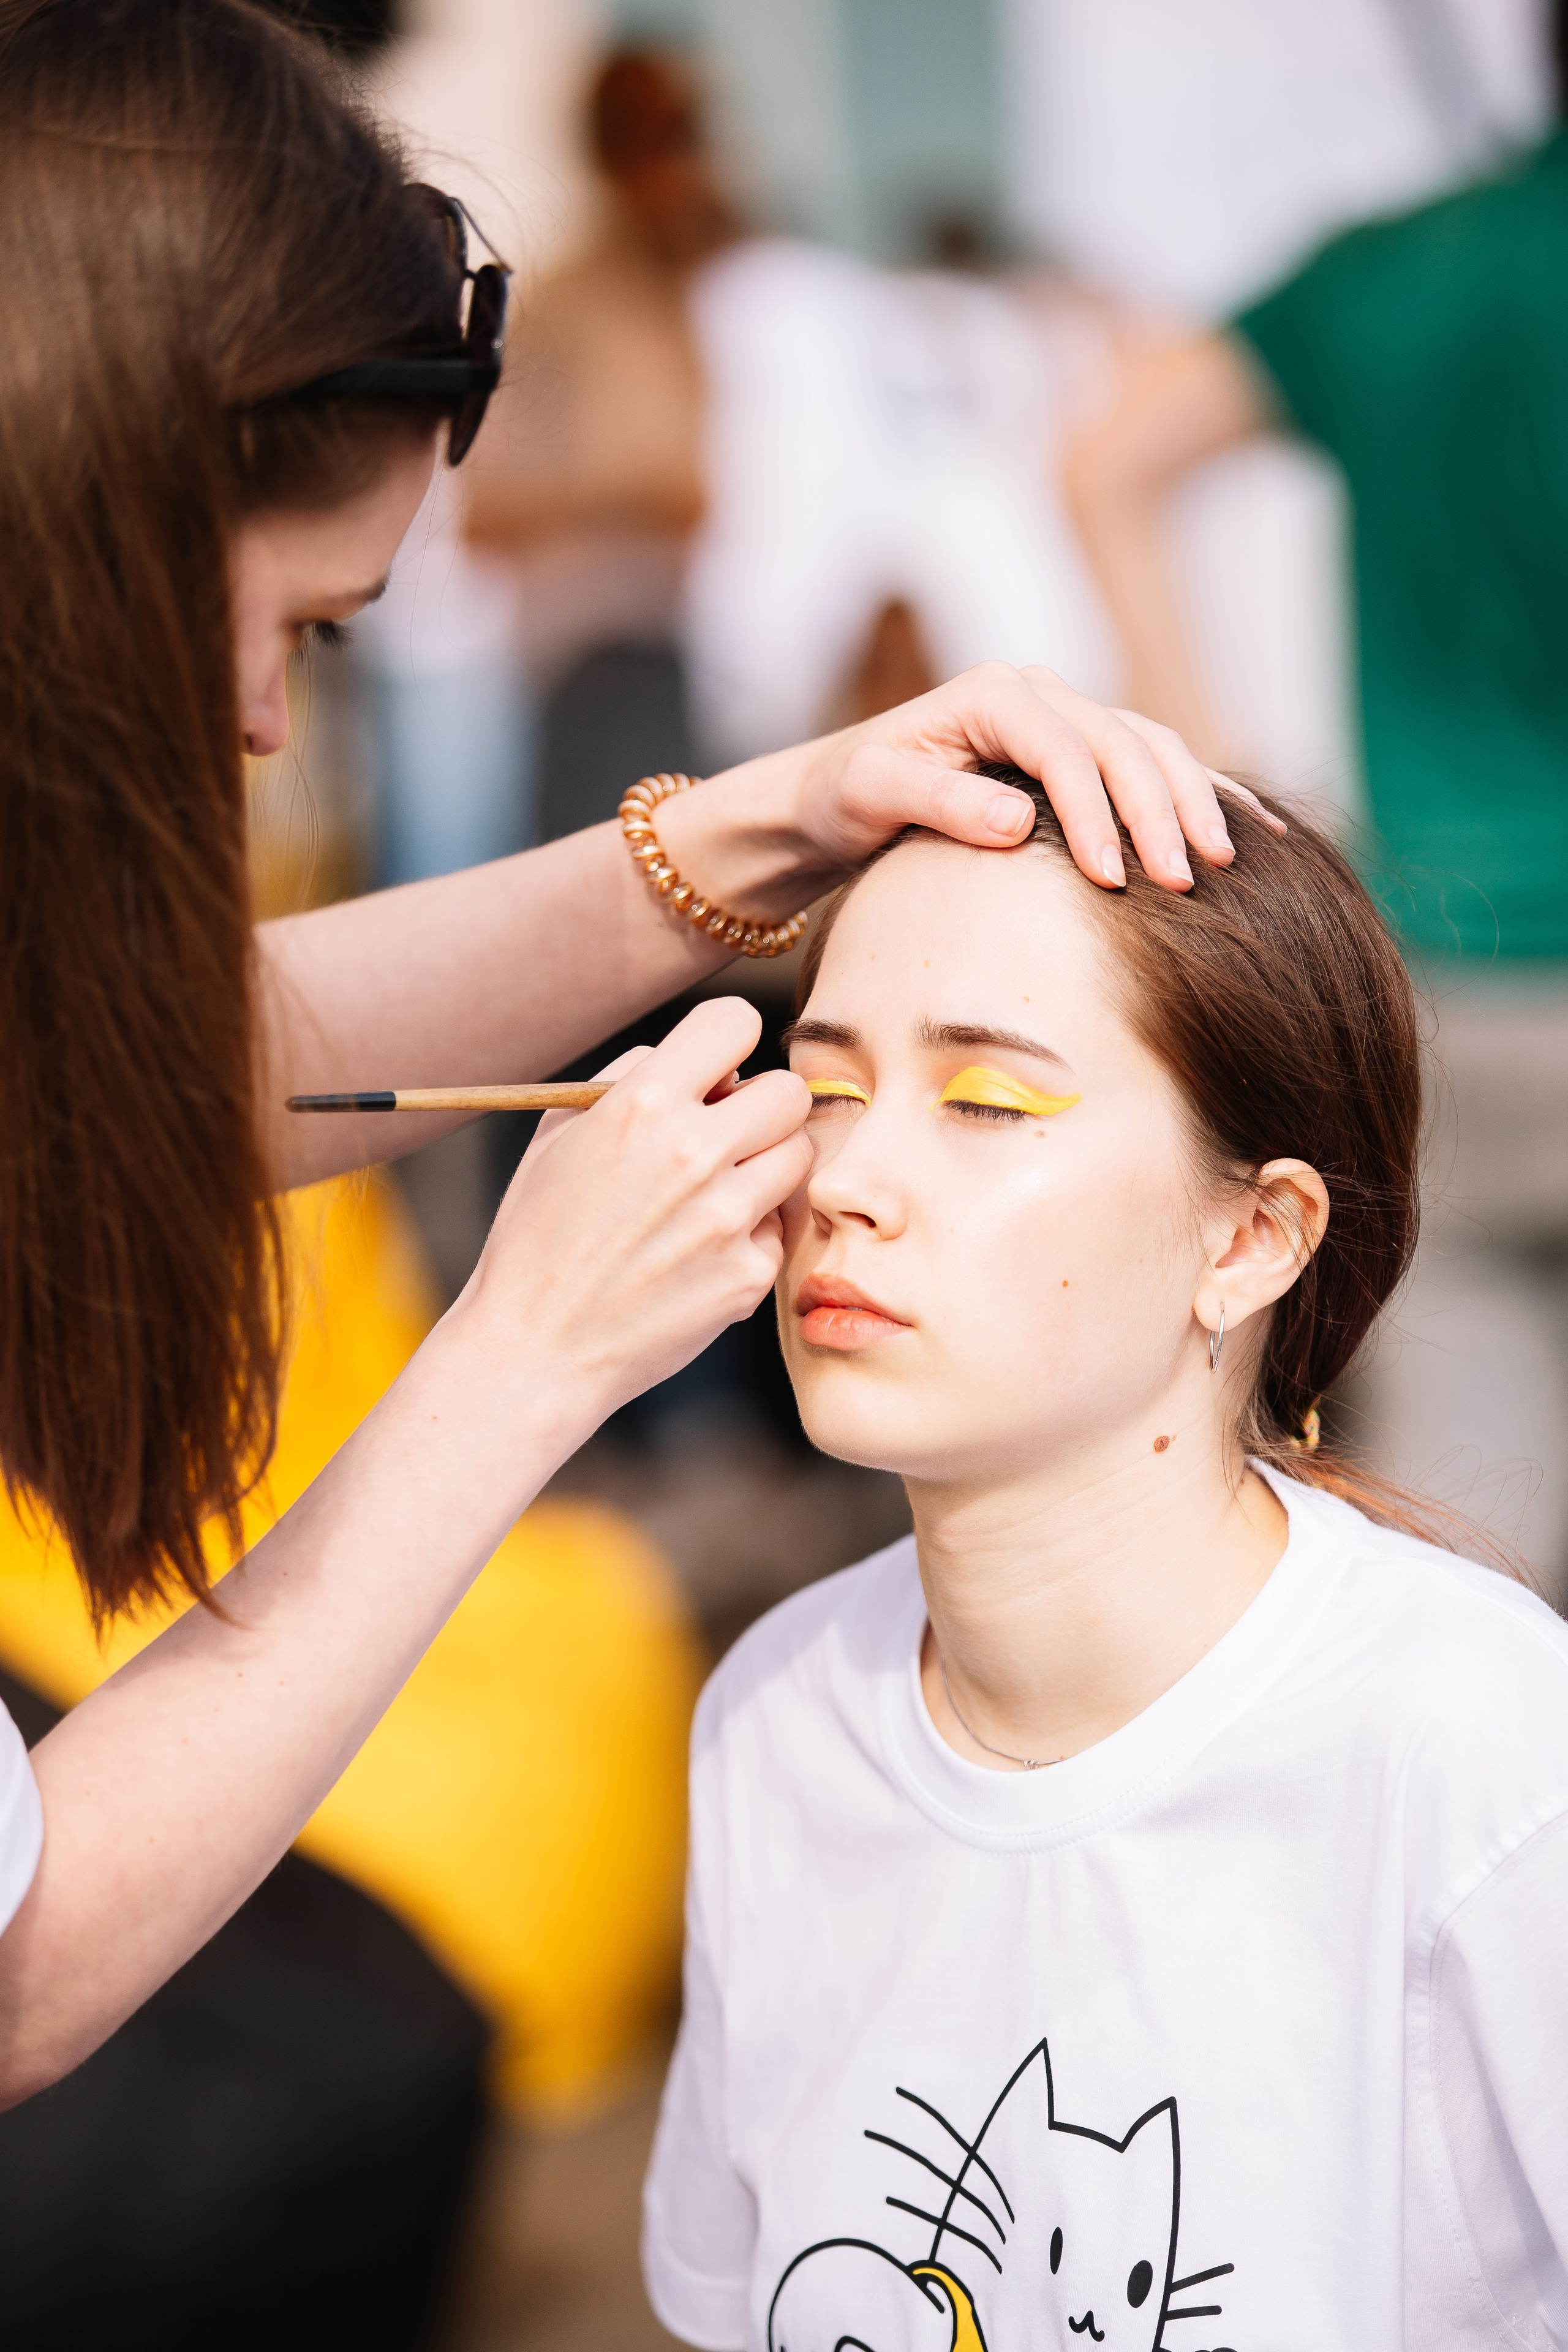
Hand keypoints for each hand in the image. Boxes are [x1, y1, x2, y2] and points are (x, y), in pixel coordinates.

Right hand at [456, 997, 811, 1428]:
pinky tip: (701, 1254)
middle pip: (789, 1090)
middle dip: (761, 1107)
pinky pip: (779, 1227)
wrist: (535, 1348)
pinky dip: (750, 1236)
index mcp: (642, 1104)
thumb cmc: (539, 1237)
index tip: (715, 1071)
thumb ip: (633, 1078)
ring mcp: (728, 1217)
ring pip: (799, 1155)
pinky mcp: (749, 1274)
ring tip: (714, 1194)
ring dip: (765, 1166)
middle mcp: (694, 1152)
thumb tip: (705, 1065)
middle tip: (727, 1136)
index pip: (735, 1021)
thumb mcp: (560, 1134)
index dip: (727, 1042)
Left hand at [793, 661, 1283, 893]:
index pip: (1064, 749)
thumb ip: (940, 802)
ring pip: (1151, 747)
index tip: (1113, 880)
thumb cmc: (848, 794)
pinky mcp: (1080, 748)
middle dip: (1160, 813)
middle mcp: (1036, 693)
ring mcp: (1064, 715)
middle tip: (1184, 883)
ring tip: (1221, 863)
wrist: (837, 792)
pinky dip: (1201, 794)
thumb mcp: (873, 794)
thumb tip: (1017, 820)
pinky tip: (1248, 832)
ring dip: (1192, 802)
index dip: (1096, 813)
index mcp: (990, 694)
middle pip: (1122, 743)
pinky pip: (1153, 763)